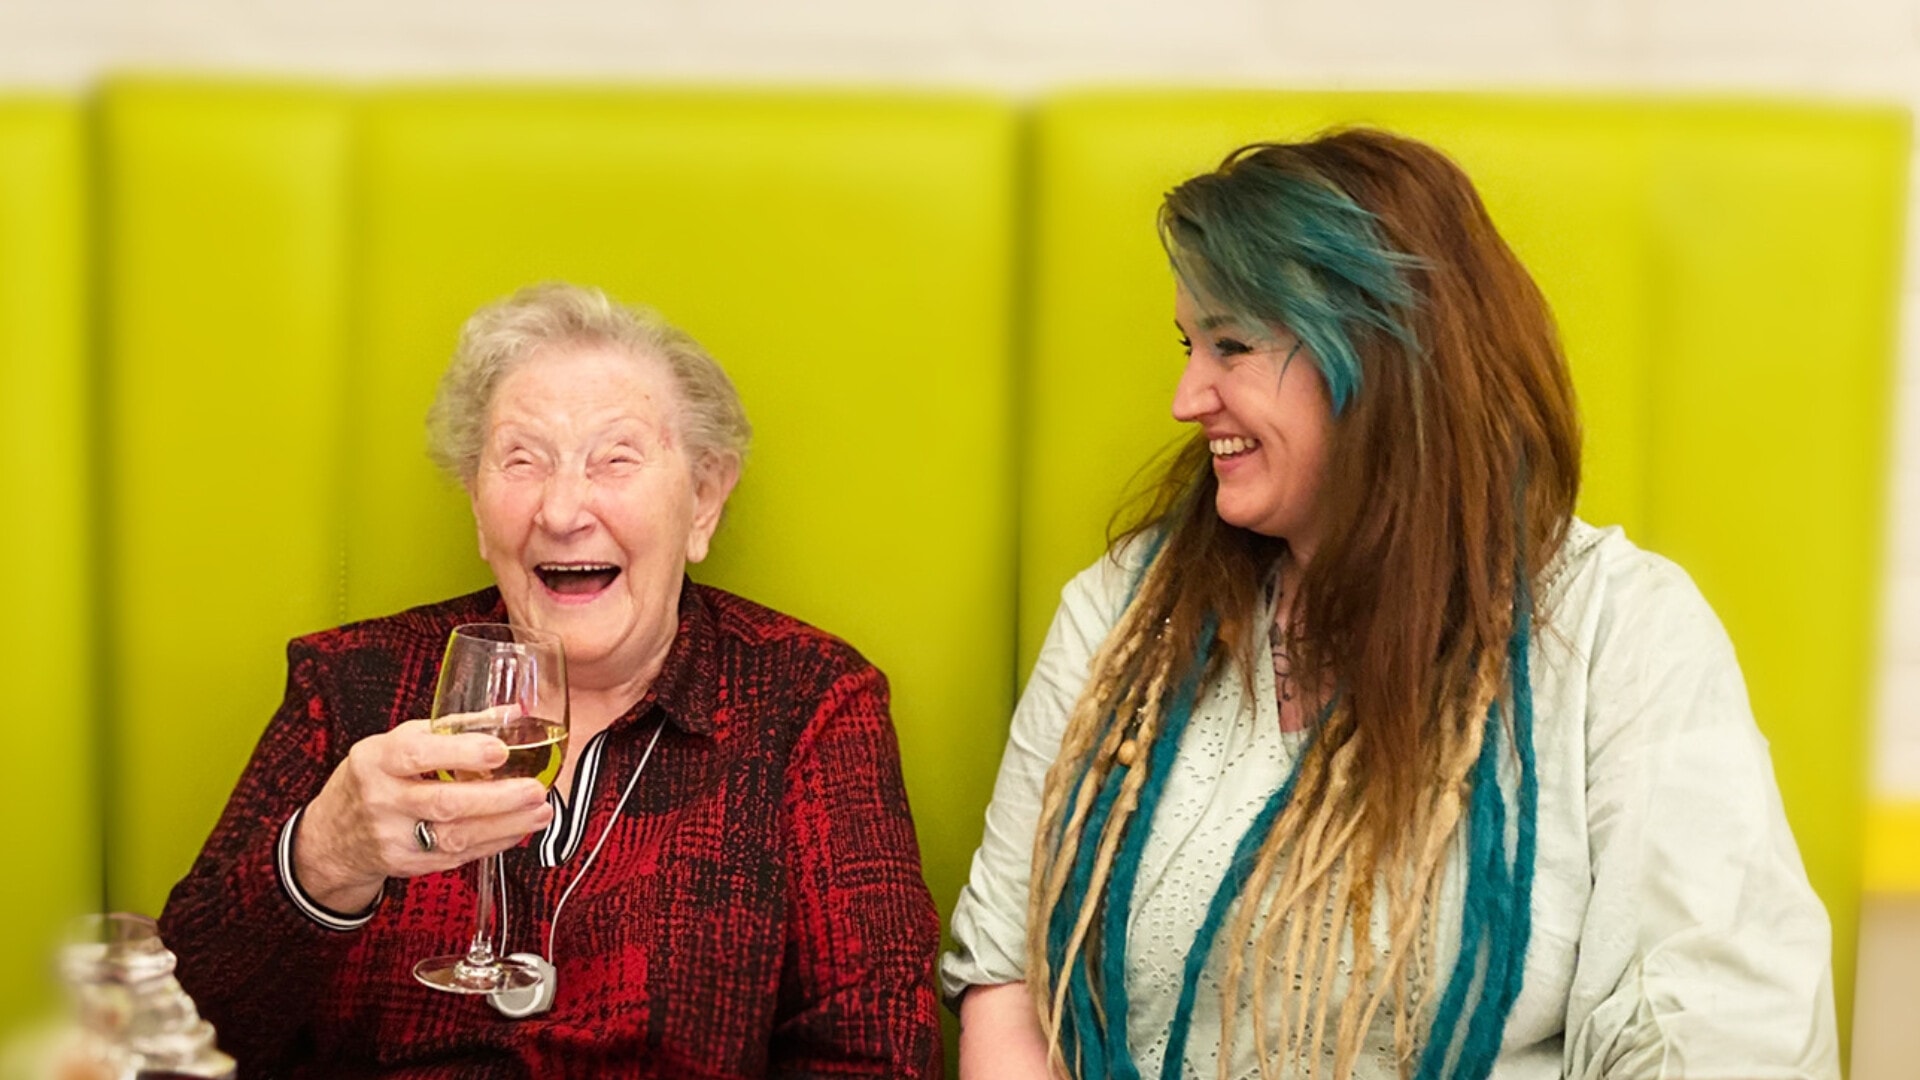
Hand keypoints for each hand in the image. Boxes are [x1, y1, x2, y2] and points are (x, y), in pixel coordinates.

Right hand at [291, 714, 554, 913]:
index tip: (500, 750)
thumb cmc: (374, 778)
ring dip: (505, 825)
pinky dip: (493, 843)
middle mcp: (382, 800)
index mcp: (377, 760)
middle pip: (443, 803)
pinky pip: (457, 857)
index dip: (461, 753)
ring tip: (540, 811)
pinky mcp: (408, 865)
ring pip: (454, 837)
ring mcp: (394, 838)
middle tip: (535, 789)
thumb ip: (450, 729)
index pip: (417, 755)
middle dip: (496, 798)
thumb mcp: (396, 743)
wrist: (332, 836)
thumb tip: (509, 713)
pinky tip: (518, 829)